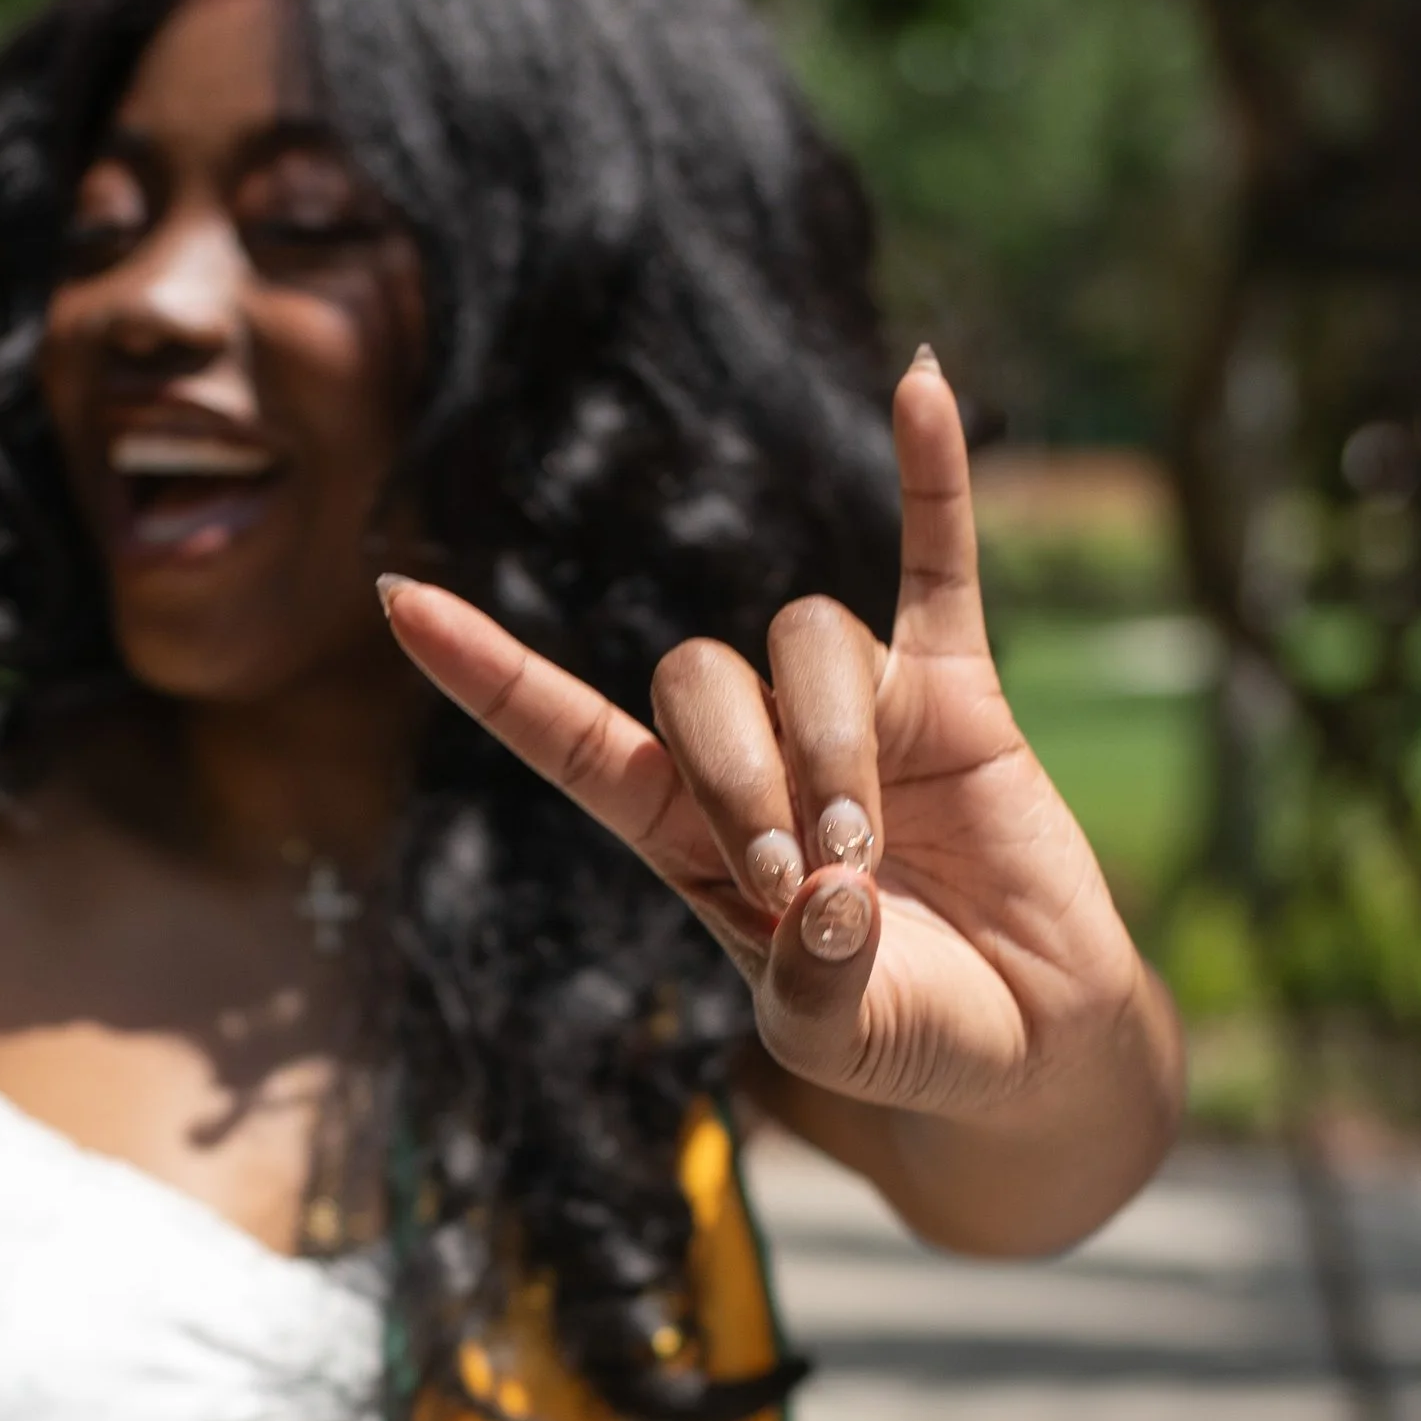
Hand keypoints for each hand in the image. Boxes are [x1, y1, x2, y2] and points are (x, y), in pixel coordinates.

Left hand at [380, 352, 1180, 1249]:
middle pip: (697, 678)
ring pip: (809, 643)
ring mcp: (854, 710)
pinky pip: (937, 561)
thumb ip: (812, 981)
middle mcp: (755, 753)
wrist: (1024, 1042)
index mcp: (682, 834)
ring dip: (831, 746)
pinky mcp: (955, 692)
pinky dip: (930, 479)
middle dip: (739, 777)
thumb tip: (831, 897)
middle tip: (796, 881)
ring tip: (870, 851)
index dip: (489, 672)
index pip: (568, 734)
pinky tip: (917, 378)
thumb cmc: (904, 1037)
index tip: (396, 597)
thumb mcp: (830, 1036)